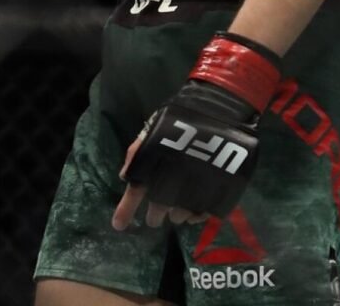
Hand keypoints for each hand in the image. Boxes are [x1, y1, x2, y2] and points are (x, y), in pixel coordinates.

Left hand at [111, 32, 279, 230]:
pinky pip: (201, 215)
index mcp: (154, 168)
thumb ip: (137, 154)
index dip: (125, 211)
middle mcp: (173, 185)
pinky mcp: (216, 197)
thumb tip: (124, 177)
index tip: (118, 226)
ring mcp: (195, 193)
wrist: (220, 112)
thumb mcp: (154, 131)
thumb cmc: (183, 120)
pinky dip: (195, 215)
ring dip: (176, 213)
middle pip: (158, 211)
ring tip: (179, 203)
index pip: (135, 194)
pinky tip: (195, 207)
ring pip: (179, 215)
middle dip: (155, 215)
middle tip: (156, 215)